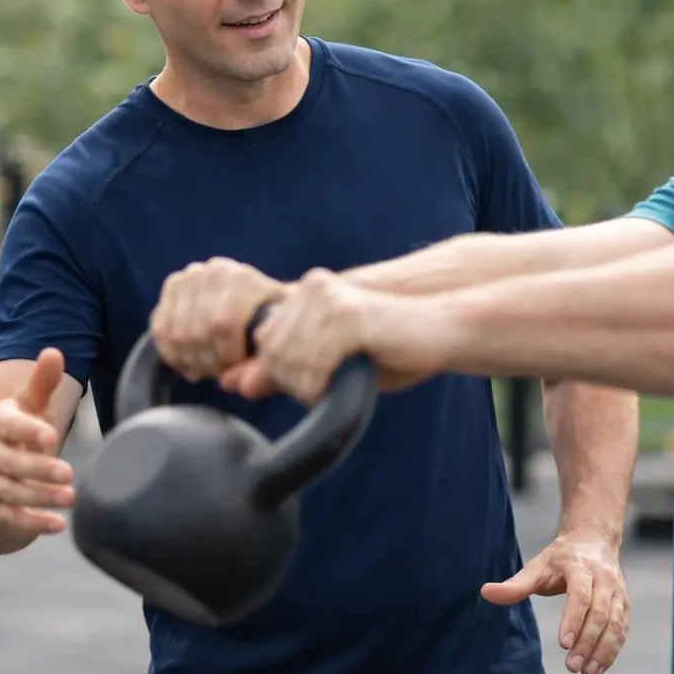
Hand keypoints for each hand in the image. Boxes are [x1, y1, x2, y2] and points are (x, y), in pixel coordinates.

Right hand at [0, 348, 74, 536]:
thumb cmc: (15, 427)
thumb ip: (42, 382)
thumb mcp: (27, 403)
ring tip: (70, 497)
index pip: (7, 425)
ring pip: (11, 493)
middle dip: (38, 469)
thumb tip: (54, 351)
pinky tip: (58, 525)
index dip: (27, 430)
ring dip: (40, 497)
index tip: (50, 436)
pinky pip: (11, 518)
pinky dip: (33, 524)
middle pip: (10, 463)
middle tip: (69, 472)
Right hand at [150, 257, 286, 381]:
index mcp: (244, 280)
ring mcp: (190, 278)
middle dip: (209, 362)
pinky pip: (161, 330)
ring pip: (177, 334)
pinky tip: (190, 365)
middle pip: (197, 332)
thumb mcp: (280, 337)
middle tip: (221, 373)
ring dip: (190, 361)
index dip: (226, 356)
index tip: (235, 369)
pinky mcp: (173, 286)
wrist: (260, 295)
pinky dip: (172, 355)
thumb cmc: (276, 322)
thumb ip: (262, 363)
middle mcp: (214, 272)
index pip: (222, 324)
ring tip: (208, 369)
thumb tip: (231, 383)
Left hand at [219, 268, 444, 404]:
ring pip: (289, 359)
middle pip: (272, 354)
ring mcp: (329, 298)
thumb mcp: (324, 364)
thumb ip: (280, 370)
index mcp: (301, 294)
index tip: (317, 382)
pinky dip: (324, 383)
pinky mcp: (348, 314)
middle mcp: (311, 288)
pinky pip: (314, 362)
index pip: (262, 346)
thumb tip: (234, 383)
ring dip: (312, 385)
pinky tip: (348, 376)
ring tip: (342, 379)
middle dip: (296, 382)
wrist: (439, 332)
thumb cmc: (387, 350)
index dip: (284, 376)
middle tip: (331, 384)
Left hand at [481, 529, 627, 673]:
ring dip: (603, 651)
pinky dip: (611, 651)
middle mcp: (604, 579)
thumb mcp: (537, 566)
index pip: (581, 595)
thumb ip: (515, 584)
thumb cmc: (561, 558)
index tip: (563, 643)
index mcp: (581, 567)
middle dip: (587, 642)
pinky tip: (597, 668)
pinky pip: (621, 630)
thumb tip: (486, 593)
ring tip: (587, 673)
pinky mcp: (624, 605)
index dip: (573, 619)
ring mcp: (618, 593)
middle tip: (572, 666)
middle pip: (599, 613)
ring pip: (614, 624)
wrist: (594, 541)